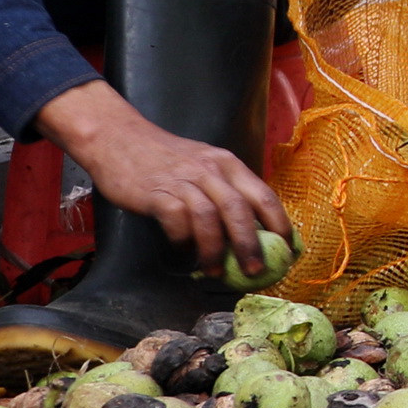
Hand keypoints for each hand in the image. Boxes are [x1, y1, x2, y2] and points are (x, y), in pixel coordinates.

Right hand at [38, 78, 284, 268]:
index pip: (264, 195)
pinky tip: (182, 249)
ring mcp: (182, 180)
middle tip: (255, 271)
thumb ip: (226, 188)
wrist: (119, 137)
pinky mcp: (155, 192)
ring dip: (214, 249)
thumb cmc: (165, 157)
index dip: (280, 224)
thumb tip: (251, 227)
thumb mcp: (205, 163)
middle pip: (239, 210)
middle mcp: (210, 170)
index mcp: (228, 164)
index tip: (288, 249)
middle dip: (250, 245)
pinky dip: (182, 238)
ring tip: (214, 271)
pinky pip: (176, 219)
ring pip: (209, 218)